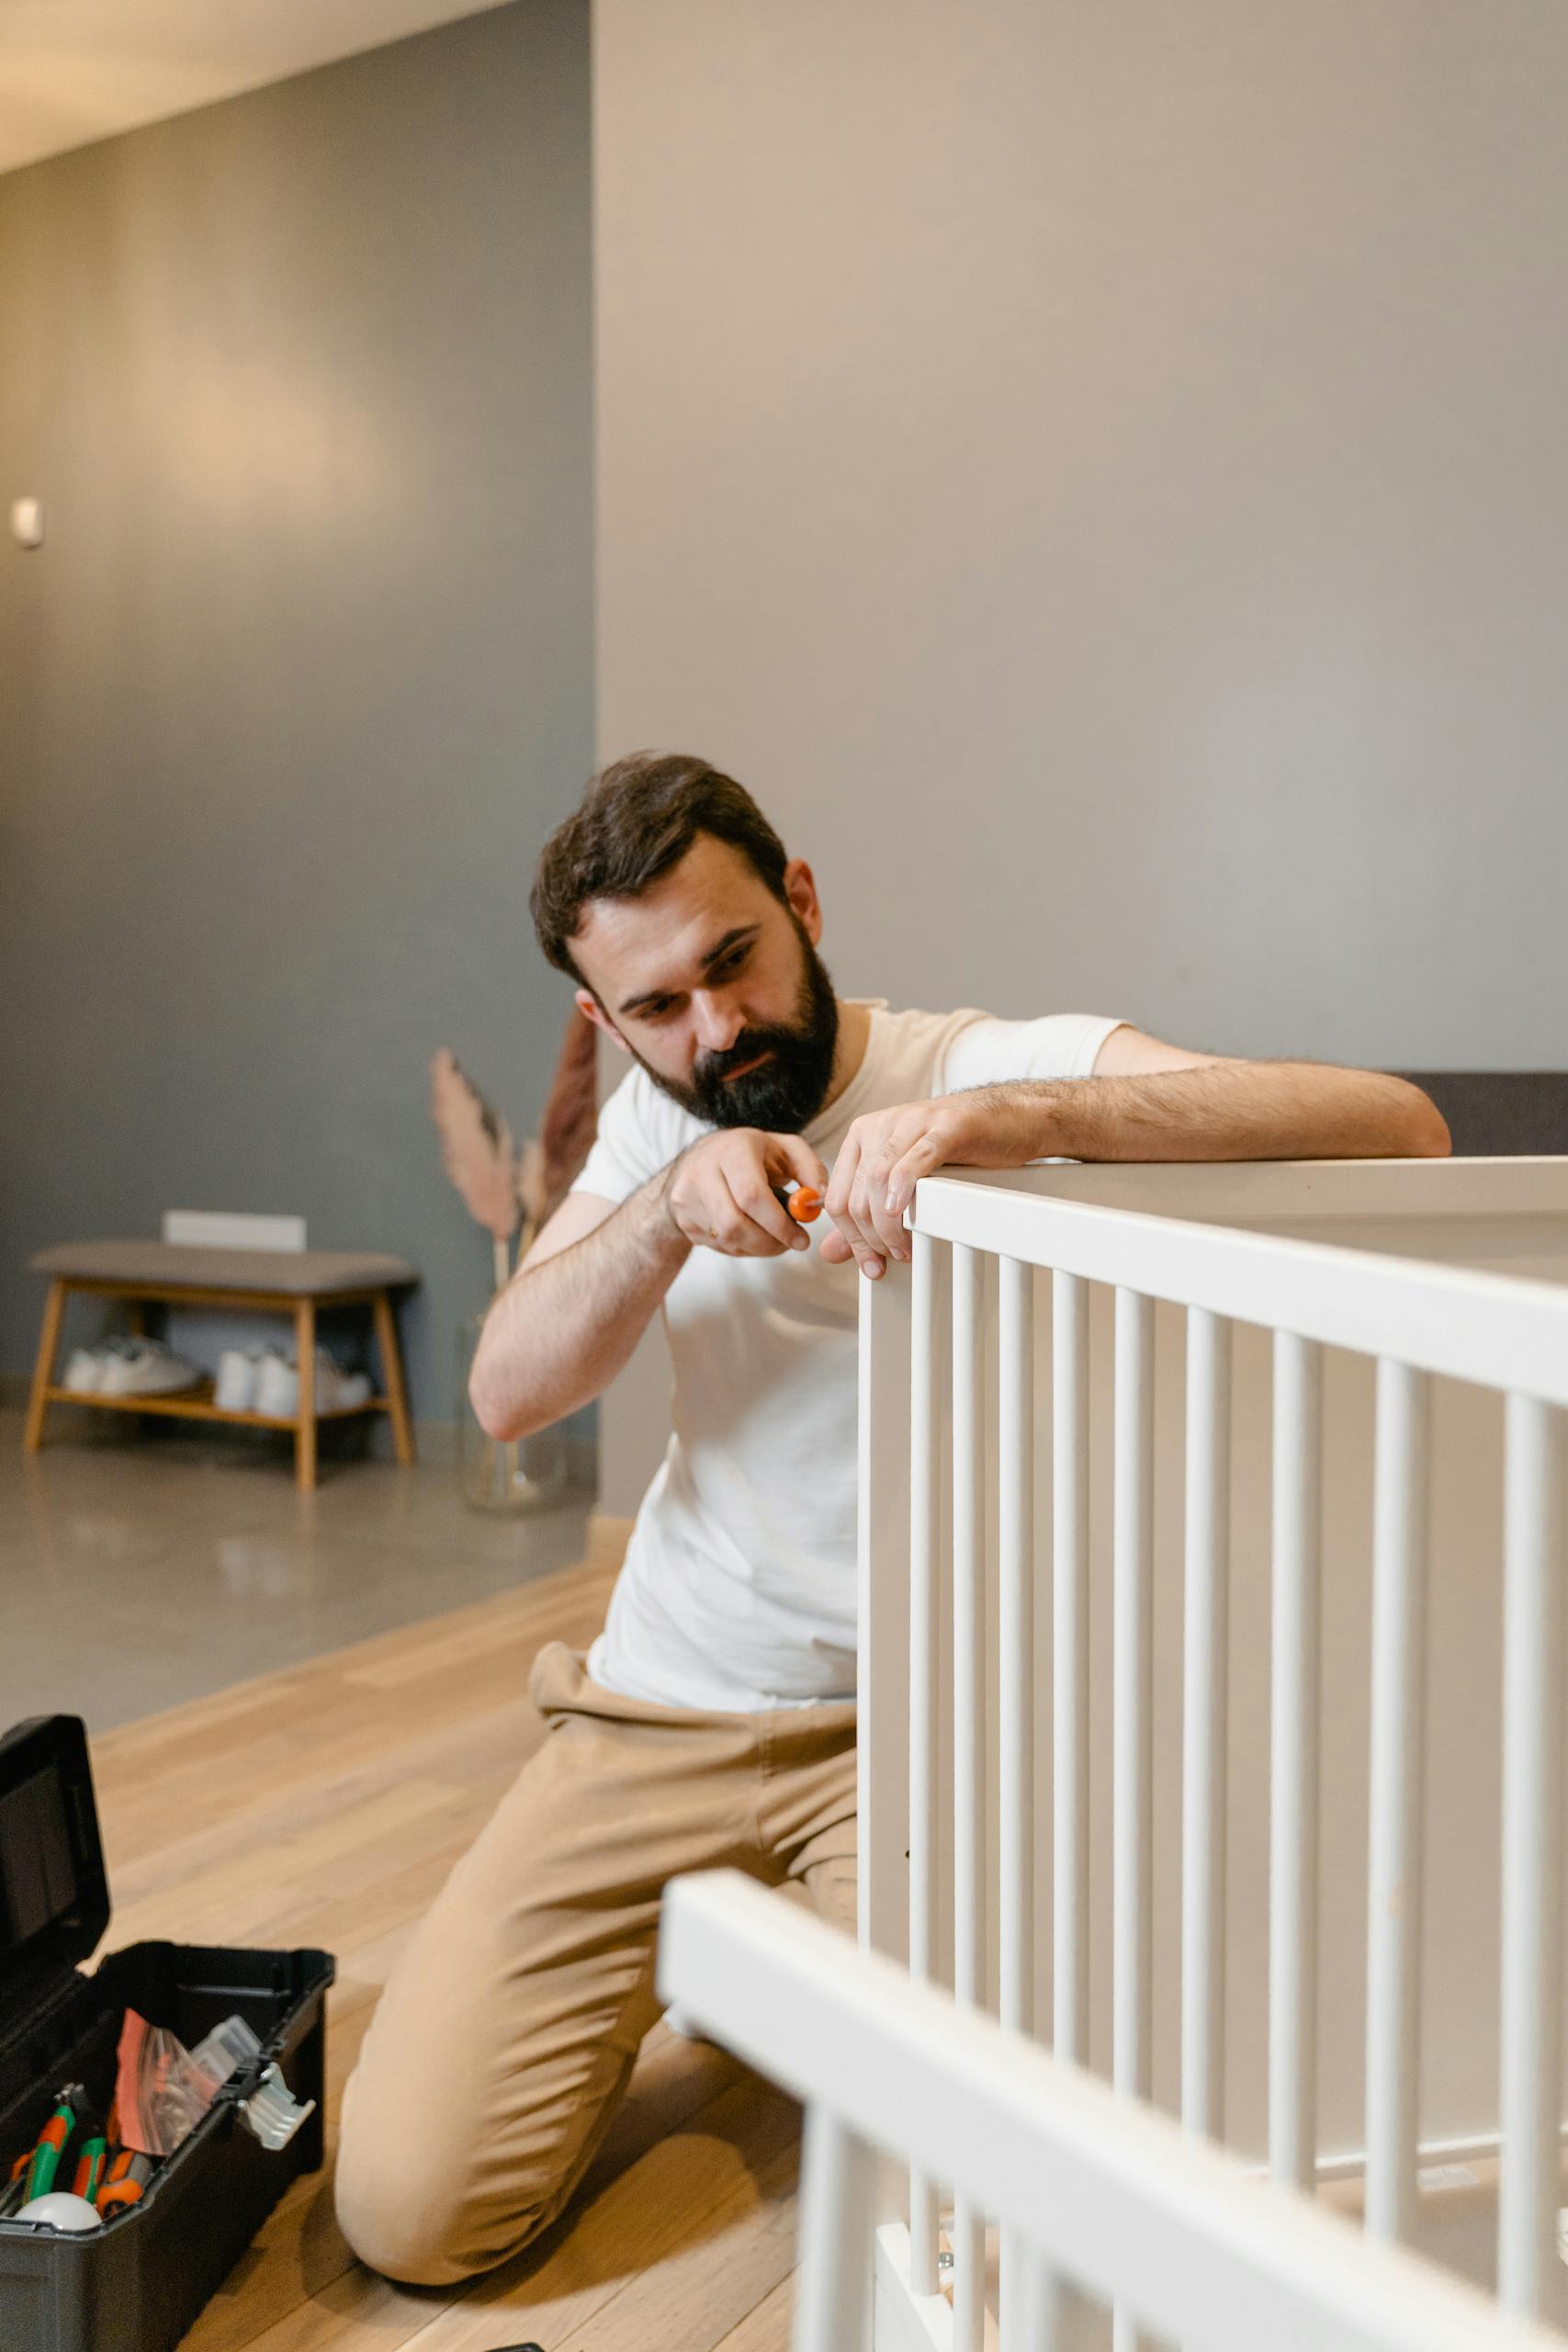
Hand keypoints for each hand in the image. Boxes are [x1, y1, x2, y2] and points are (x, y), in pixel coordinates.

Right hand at [662, 1129, 829, 1258]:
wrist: (698, 1160)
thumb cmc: (751, 1154)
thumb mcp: (784, 1148)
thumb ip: (810, 1169)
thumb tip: (821, 1199)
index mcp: (732, 1149)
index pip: (751, 1195)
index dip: (779, 1223)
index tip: (802, 1238)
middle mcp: (702, 1171)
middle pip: (734, 1224)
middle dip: (770, 1242)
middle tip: (792, 1244)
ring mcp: (686, 1197)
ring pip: (727, 1239)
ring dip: (759, 1247)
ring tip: (775, 1237)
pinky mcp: (683, 1219)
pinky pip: (719, 1245)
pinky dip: (744, 1247)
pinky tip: (754, 1234)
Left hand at [820, 1088, 1048, 1277]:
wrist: (1010, 1119)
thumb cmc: (962, 1150)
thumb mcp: (906, 1182)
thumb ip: (868, 1216)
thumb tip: (830, 1253)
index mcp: (863, 1135)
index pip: (838, 1197)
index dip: (850, 1238)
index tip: (871, 1264)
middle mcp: (881, 1125)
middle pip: (858, 1195)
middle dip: (870, 1238)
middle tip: (892, 1259)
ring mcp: (913, 1122)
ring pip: (879, 1181)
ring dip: (888, 1225)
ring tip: (905, 1247)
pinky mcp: (946, 1126)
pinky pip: (916, 1158)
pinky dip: (904, 1188)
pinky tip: (903, 1212)